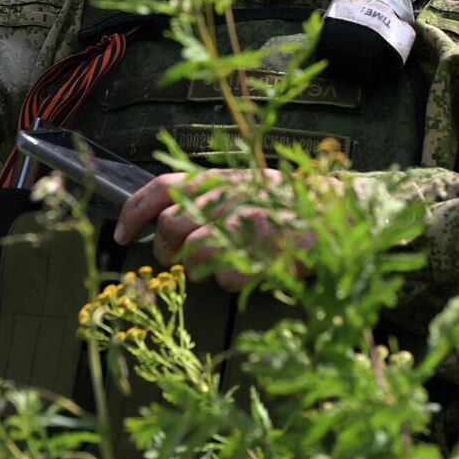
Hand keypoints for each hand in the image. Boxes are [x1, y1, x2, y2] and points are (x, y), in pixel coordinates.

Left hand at [114, 169, 309, 291]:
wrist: (339, 214)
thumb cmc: (286, 204)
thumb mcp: (244, 184)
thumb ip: (207, 195)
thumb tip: (165, 220)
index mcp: (221, 178)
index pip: (162, 186)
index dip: (133, 210)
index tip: (120, 234)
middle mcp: (228, 197)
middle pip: (169, 225)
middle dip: (164, 247)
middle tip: (176, 257)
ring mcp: (245, 226)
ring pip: (193, 254)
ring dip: (199, 265)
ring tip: (223, 260)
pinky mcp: (261, 253)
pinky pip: (224, 277)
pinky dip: (230, 280)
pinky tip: (250, 269)